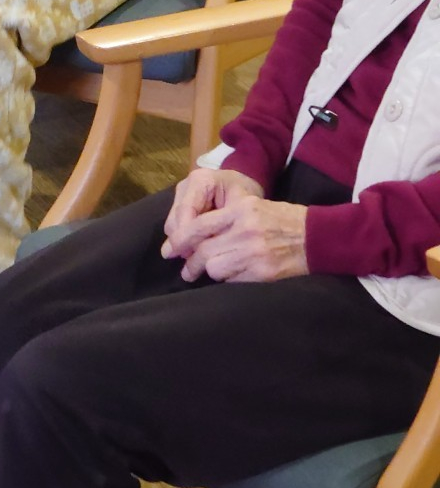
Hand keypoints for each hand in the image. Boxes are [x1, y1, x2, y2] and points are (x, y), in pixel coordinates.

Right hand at [162, 168, 263, 258]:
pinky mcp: (180, 203)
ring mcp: (181, 194)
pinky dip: (183, 240)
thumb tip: (206, 250)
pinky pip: (175, 225)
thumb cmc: (246, 197)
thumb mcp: (241, 209)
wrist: (244, 187)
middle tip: (190, 267)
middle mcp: (186, 185)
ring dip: (181, 243)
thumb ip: (222, 225)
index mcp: (201, 180)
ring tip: (193, 260)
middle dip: (182, 243)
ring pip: (172, 224)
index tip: (190, 257)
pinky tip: (193, 251)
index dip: (186, 235)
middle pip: (175, 219)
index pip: (186, 210)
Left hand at [174, 195, 307, 283]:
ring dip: (210, 272)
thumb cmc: (280, 219)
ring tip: (213, 271)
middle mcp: (245, 230)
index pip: (199, 226)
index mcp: (240, 210)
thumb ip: (222, 218)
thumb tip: (190, 237)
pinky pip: (233, 281)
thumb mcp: (251, 206)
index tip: (170, 251)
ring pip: (215, 269)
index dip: (180, 240)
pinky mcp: (263, 273)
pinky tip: (233, 275)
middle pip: (204, 252)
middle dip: (191, 263)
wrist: (315, 236)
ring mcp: (255, 253)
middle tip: (186, 271)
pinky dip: (228, 279)